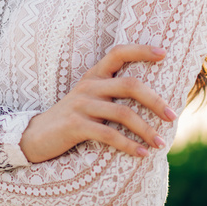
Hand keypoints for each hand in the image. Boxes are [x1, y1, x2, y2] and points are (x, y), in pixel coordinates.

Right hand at [18, 44, 175, 162]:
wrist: (35, 136)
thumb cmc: (71, 119)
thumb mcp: (89, 100)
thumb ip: (112, 95)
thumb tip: (152, 102)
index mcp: (94, 75)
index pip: (118, 52)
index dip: (141, 50)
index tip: (164, 53)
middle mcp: (89, 85)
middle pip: (129, 85)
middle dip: (155, 100)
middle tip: (172, 116)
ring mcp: (81, 104)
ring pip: (123, 112)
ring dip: (146, 130)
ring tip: (160, 144)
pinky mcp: (75, 125)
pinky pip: (108, 134)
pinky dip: (128, 145)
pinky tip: (141, 154)